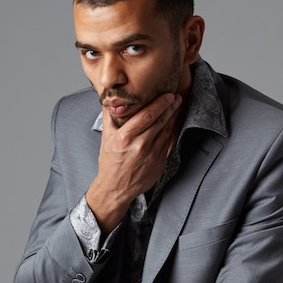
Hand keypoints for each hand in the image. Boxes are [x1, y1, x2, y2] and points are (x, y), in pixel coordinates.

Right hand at [86, 92, 182, 233]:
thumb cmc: (110, 163)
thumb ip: (109, 117)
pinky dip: (170, 131)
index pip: (147, 115)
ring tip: (176, 107)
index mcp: (125, 137)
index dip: (159, 103)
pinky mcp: (159, 162)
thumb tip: (109, 100)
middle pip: (160, 121)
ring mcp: (152, 154)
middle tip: (176, 97)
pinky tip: (171, 124)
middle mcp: (140, 145)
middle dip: (170, 107)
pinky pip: (167, 142)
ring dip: (172, 117)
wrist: (115, 188)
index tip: (167, 95)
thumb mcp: (106, 138)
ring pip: (166, 131)